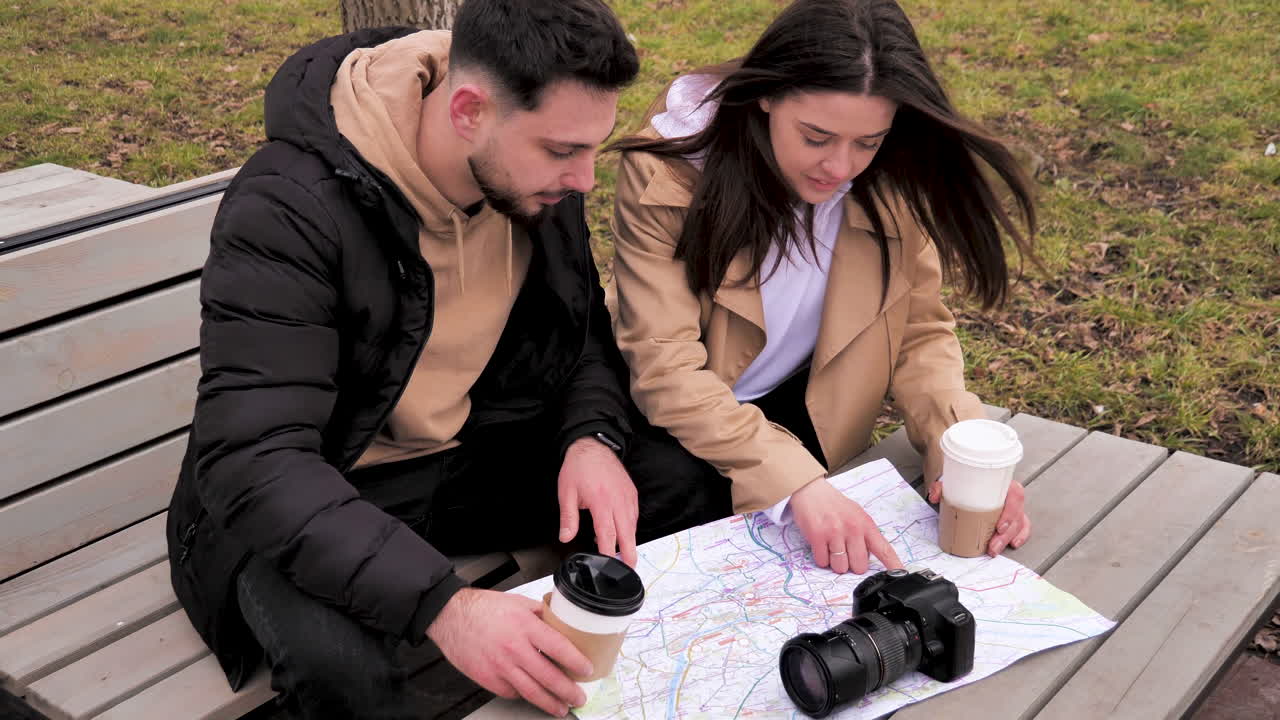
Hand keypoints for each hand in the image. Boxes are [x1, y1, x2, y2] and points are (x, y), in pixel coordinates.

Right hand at [427, 588, 590, 716]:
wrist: (450, 617)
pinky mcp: (488, 679)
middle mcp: (514, 648)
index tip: (587, 669)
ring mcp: (501, 667)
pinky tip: (534, 696)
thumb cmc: (482, 608)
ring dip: (550, 703)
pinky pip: (512, 692)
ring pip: (532, 691)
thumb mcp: (518, 603)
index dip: (576, 662)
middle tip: (578, 697)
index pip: (559, 648)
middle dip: (568, 691)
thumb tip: (561, 622)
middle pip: (549, 677)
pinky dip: (525, 696)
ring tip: (561, 708)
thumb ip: (540, 614)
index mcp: (525, 626)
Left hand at [558, 436, 638, 566]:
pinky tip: (625, 533)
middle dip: (629, 552)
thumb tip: (566, 537)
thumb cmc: (578, 467)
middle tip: (629, 568)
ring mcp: (627, 496)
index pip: (607, 534)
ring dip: (630, 540)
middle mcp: (618, 500)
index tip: (608, 564)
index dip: (609, 552)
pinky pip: (634, 514)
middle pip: (627, 532)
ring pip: (633, 524)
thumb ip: (568, 518)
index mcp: (601, 501)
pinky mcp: (631, 492)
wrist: (592, 445)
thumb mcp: (566, 493)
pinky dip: (631, 526)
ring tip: (627, 555)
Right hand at [789, 477, 902, 573]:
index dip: (893, 564)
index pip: (884, 549)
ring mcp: (835, 533)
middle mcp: (853, 528)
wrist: (811, 491)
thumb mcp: (857, 514)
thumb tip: (871, 557)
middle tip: (845, 551)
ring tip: (831, 546)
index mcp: (866, 524)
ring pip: (840, 567)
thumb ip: (865, 534)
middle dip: (851, 564)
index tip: (901, 574)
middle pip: (859, 566)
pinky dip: (821, 558)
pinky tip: (821, 545)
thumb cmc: (835, 505)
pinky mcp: (817, 536)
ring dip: (835, 562)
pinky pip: (822, 562)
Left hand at [928, 479, 1030, 555]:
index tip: (999, 526)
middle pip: (1017, 515)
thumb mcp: (952, 481)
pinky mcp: (1011, 516)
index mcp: (1001, 483)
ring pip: (1018, 523)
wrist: (962, 479)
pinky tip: (1013, 544)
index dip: (1011, 512)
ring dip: (1008, 539)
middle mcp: (1009, 494)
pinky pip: (1021, 526)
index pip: (1015, 495)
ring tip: (994, 549)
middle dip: (1006, 534)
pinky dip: (1019, 535)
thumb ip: (941, 486)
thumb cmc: (963, 480)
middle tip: (993, 546)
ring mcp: (1012, 506)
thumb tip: (935, 496)